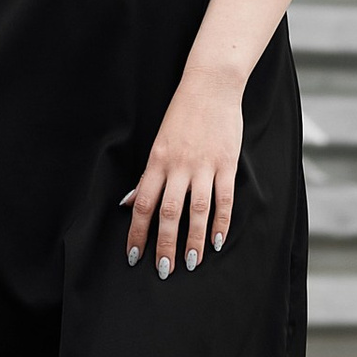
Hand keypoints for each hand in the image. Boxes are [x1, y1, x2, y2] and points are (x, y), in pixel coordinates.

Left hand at [124, 67, 242, 276]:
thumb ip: (148, 176)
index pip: (143, 204)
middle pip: (168, 212)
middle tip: (164, 269)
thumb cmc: (182, 115)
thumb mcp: (158, 143)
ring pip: (197, 210)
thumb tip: (130, 203)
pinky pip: (224, 199)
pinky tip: (218, 242)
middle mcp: (179, 166)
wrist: (210, 86)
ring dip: (194, 240)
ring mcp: (204, 165)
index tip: (134, 255)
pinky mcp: (226, 163)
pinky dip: (221, 222)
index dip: (137, 232)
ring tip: (191, 263)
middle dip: (165, 244)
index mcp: (157, 161)